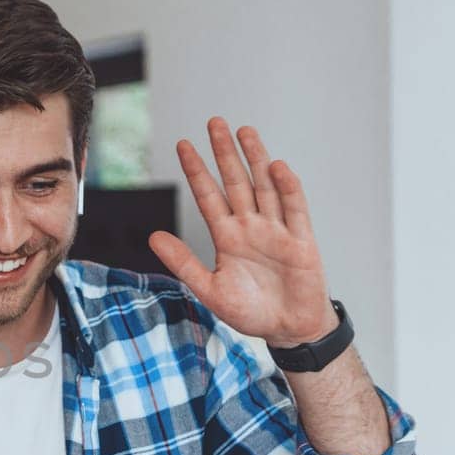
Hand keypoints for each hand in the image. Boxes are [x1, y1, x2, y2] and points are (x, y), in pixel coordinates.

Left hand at [148, 118, 338, 347]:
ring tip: (244, 132)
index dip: (197, 171)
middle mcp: (251, 227)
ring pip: (264, 187)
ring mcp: (277, 230)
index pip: (209, 196)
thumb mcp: (210, 289)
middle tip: (214, 123)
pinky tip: (276, 167)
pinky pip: (294, 209)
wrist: (287, 331)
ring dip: (255, 159)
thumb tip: (153, 237)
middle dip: (225, 153)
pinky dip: (287, 188)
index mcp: (228, 237)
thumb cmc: (251, 312)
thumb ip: (183, 263)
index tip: (183, 146)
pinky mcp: (301, 240)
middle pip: (236, 182)